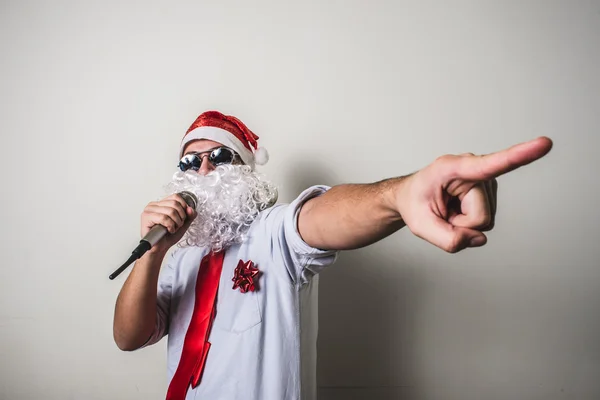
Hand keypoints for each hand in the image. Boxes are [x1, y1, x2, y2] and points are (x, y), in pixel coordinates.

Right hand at [141, 194, 196, 254]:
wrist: (159, 248)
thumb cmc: (167, 236)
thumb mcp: (183, 224)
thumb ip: (189, 216)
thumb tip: (191, 209)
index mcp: (161, 204)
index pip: (175, 197)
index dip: (184, 206)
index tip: (184, 217)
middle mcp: (154, 205)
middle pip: (174, 203)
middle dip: (180, 217)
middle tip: (177, 225)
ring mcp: (148, 210)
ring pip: (170, 211)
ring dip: (176, 222)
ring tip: (172, 229)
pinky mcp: (146, 217)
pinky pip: (164, 218)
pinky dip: (170, 226)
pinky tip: (168, 230)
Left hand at [396, 137, 552, 252]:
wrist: (412, 197)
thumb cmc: (414, 203)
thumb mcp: (420, 225)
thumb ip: (447, 238)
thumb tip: (479, 239)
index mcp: (453, 168)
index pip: (490, 164)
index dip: (519, 155)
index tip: (545, 143)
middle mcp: (474, 169)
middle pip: (480, 216)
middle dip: (459, 224)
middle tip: (442, 212)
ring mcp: (485, 181)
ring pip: (484, 221)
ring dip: (463, 223)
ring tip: (448, 210)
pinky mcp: (490, 192)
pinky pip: (485, 222)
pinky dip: (468, 224)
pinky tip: (456, 212)